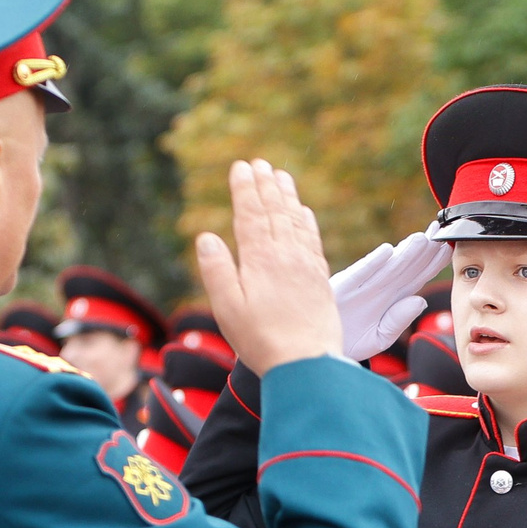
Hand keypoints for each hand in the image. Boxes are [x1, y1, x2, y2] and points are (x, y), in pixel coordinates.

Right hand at [195, 160, 342, 372]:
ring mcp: (306, 266)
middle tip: (260, 163)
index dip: (245, 189)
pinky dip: (306, 221)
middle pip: (275, 212)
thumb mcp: (228, 308)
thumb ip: (217, 270)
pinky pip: (313, 240)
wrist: (307, 364)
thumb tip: (206, 236)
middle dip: (265, 185)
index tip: (241, 167)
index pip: (251, 215)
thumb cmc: (261, 341)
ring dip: (287, 196)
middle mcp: (286, 256)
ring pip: (295, 221)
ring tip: (281, 175)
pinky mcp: (320, 280)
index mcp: (260, 260)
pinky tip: (303, 212)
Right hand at [333, 233, 448, 361]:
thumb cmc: (351, 340)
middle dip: (424, 250)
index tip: (449, 248)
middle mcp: (380, 288)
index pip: (418, 277)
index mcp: (392, 299)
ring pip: (389, 266)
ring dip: (405, 253)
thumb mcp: (379, 338)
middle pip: (407, 266)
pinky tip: (388, 252)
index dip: (433, 263)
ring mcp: (362, 286)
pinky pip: (361, 273)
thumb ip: (398, 321)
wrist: (319, 348)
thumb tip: (420, 300)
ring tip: (422, 239)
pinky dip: (374, 262)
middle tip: (440, 232)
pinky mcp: (343, 287)